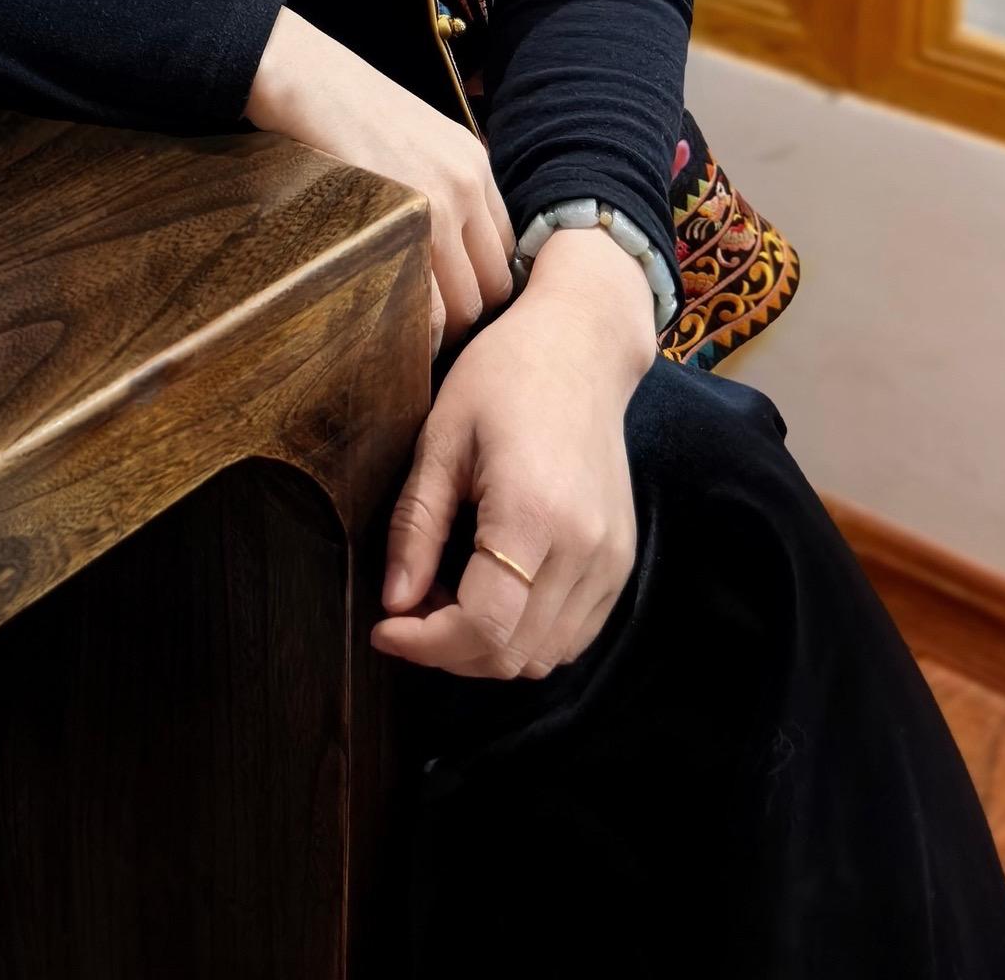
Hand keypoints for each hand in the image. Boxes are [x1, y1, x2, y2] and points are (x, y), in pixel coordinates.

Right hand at [244, 6, 513, 352]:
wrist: (305, 78)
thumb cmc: (347, 109)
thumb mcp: (415, 137)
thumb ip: (440, 183)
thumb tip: (443, 246)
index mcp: (475, 165)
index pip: (504, 252)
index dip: (480, 285)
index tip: (450, 302)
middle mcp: (468, 185)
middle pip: (493, 285)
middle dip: (467, 317)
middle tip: (429, 332)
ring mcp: (439, 203)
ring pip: (466, 303)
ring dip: (444, 330)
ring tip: (410, 337)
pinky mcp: (403, 219)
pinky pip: (430, 303)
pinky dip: (420, 330)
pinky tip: (396, 333)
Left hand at [370, 222, 654, 677]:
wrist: (580, 347)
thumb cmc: (502, 377)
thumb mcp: (441, 437)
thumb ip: (417, 525)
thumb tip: (393, 601)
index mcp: (534, 514)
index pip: (484, 626)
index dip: (425, 644)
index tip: (383, 627)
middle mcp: (584, 549)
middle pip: (514, 655)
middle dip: (449, 650)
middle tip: (407, 607)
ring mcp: (612, 561)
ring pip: (545, 657)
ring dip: (487, 647)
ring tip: (447, 593)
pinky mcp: (621, 562)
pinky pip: (573, 635)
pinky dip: (526, 636)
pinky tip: (491, 593)